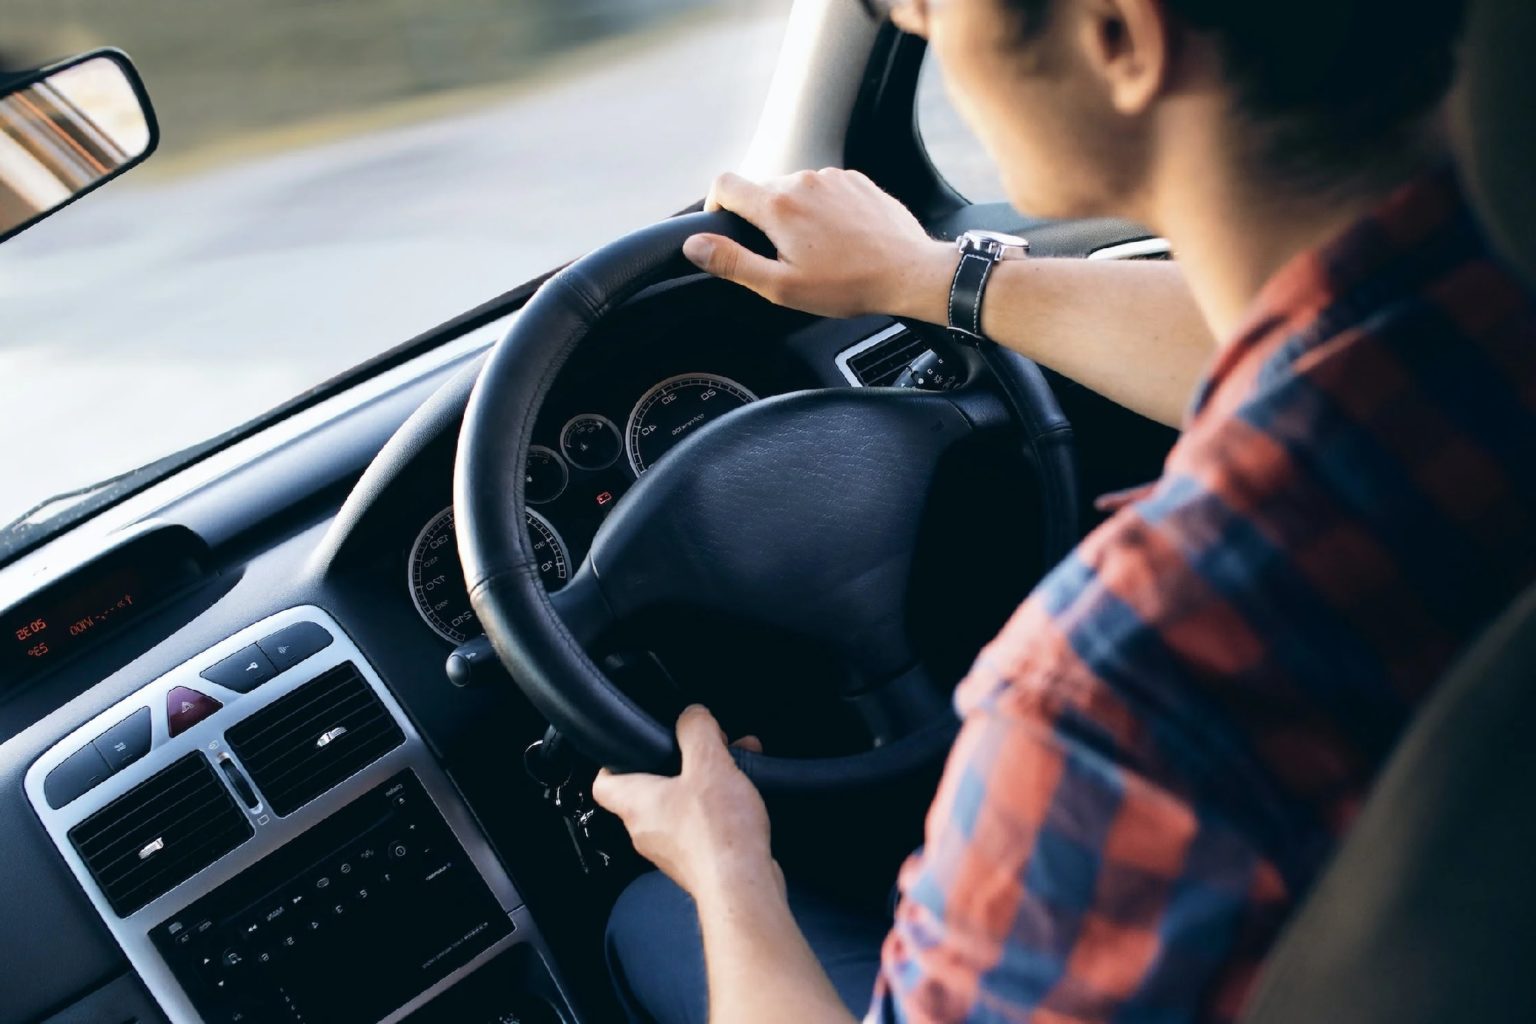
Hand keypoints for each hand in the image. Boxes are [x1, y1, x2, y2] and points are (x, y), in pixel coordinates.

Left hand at [592, 705, 777, 899]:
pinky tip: (745, 796)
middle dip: (680, 764)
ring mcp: (671, 849)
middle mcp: (646, 829)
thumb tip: (692, 715)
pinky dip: (719, 807)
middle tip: (703, 748)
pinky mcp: (696, 862)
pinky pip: (701, 826)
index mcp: (636, 803)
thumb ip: (697, 731)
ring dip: (705, 783)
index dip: (614, 761)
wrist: (743, 888)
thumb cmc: (719, 835)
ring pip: (680, 806)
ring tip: (734, 766)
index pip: (603, 782)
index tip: (633, 746)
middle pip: (650, 789)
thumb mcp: (709, 763)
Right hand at [684, 168, 955, 319]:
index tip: (725, 227)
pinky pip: (825, 189)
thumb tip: (695, 246)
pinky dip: (822, 209)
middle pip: (761, 189)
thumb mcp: (781, 286)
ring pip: (795, 190)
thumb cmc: (848, 285)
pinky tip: (839, 238)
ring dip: (795, 214)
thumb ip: (733, 263)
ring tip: (817, 251)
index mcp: (778, 205)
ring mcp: (832, 177)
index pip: (724, 183)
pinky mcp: (856, 180)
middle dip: (762, 219)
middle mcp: (802, 180)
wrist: (910, 272)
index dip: (715, 204)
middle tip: (782, 256)